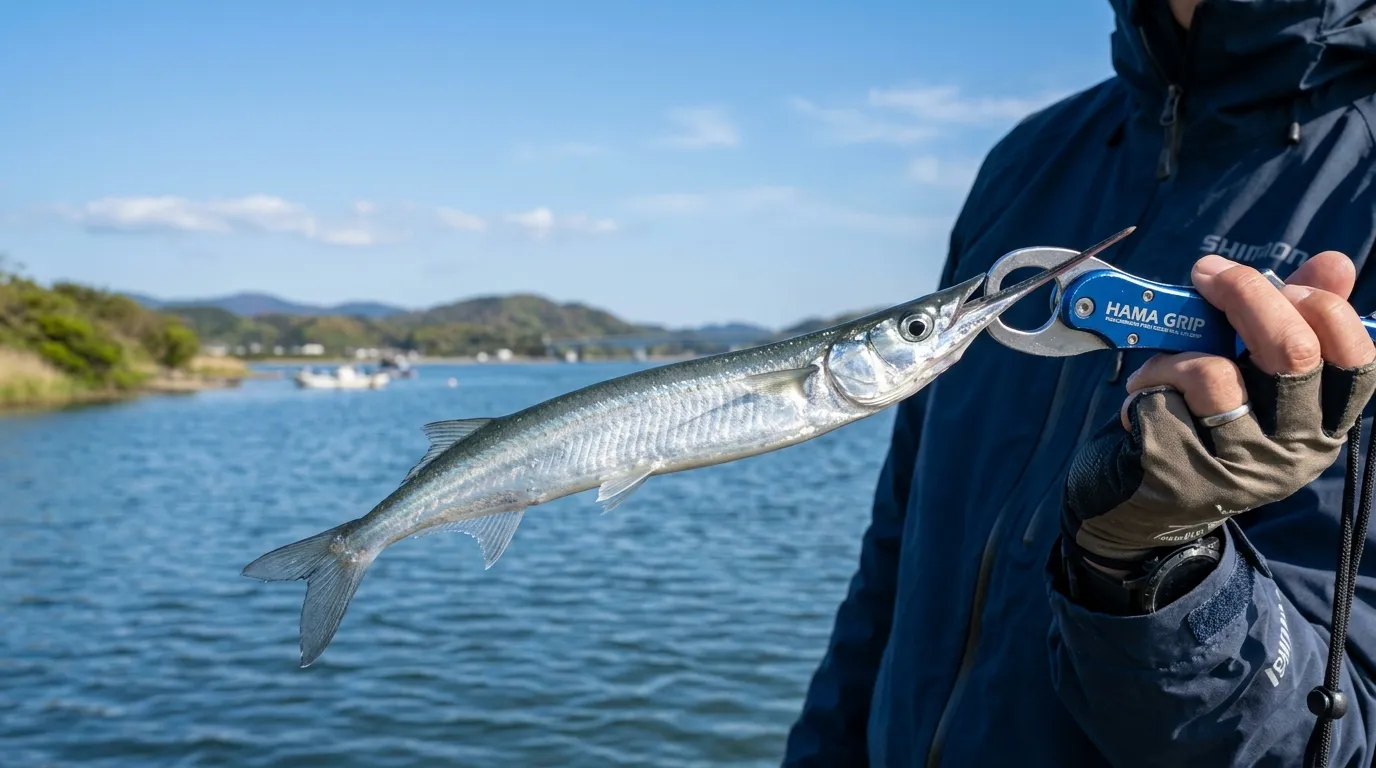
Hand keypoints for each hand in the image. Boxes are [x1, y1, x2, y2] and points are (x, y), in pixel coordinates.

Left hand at [1062, 251, 1375, 569]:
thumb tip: (1336, 261)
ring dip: (1176, 354)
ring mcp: (1240, 470)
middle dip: (1247, 294)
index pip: (1355, 357)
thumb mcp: (1251, 375)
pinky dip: (1145, 386)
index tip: (1283, 282)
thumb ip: (1291, 319)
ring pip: (1215, 374)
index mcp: (1324, 423)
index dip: (1320, 305)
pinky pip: (1162, 399)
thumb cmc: (1200, 427)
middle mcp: (1295, 452)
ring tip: (1160, 369)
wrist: (1137, 507)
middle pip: (1292, 351)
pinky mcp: (1182, 476)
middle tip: (1207, 273)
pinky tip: (1142, 404)